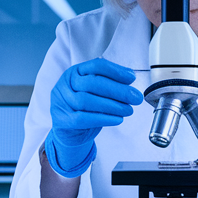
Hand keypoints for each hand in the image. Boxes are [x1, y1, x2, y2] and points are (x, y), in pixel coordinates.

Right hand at [45, 58, 141, 176]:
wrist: (70, 131)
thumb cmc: (86, 108)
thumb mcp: (95, 91)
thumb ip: (109, 83)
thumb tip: (130, 79)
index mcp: (76, 72)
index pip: (96, 66)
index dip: (115, 71)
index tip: (132, 78)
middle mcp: (66, 84)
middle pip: (92, 83)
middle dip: (117, 90)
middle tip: (135, 97)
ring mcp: (62, 102)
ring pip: (87, 101)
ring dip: (112, 106)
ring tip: (128, 110)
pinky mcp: (62, 120)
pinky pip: (83, 118)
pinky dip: (103, 119)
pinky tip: (117, 119)